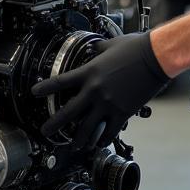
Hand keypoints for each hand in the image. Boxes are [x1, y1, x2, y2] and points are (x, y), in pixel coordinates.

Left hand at [31, 32, 168, 147]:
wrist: (154, 57)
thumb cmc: (134, 47)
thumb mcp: (110, 44)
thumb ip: (98, 49)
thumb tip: (95, 48)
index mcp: (89, 72)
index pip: (61, 82)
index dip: (45, 88)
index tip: (34, 93)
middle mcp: (94, 90)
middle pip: (69, 112)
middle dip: (55, 124)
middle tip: (45, 131)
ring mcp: (108, 103)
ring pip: (88, 127)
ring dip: (79, 139)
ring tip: (74, 145)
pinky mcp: (123, 112)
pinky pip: (109, 131)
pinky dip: (103, 138)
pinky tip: (98, 143)